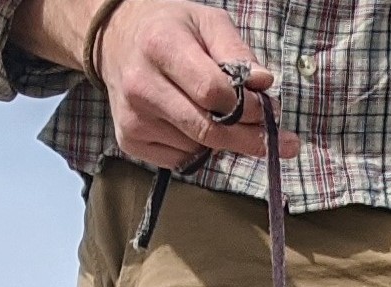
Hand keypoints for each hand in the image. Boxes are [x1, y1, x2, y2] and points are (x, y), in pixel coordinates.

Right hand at [96, 0, 278, 170]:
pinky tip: (193, 124)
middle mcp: (141, 86)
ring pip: (197, 148)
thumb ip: (237, 52)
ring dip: (221, 140)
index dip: (248, 107)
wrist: (116, 40)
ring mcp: (133, 118)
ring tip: (221, 116)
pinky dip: (198, 148)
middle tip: (274, 140)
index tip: (270, 111)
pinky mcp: (129, 140)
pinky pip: (180, 159)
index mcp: (161, 46)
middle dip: (247, 137)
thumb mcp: (207, 22)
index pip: (213, 92)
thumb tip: (263, 83)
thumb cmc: (170, 29)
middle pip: (207, 129)